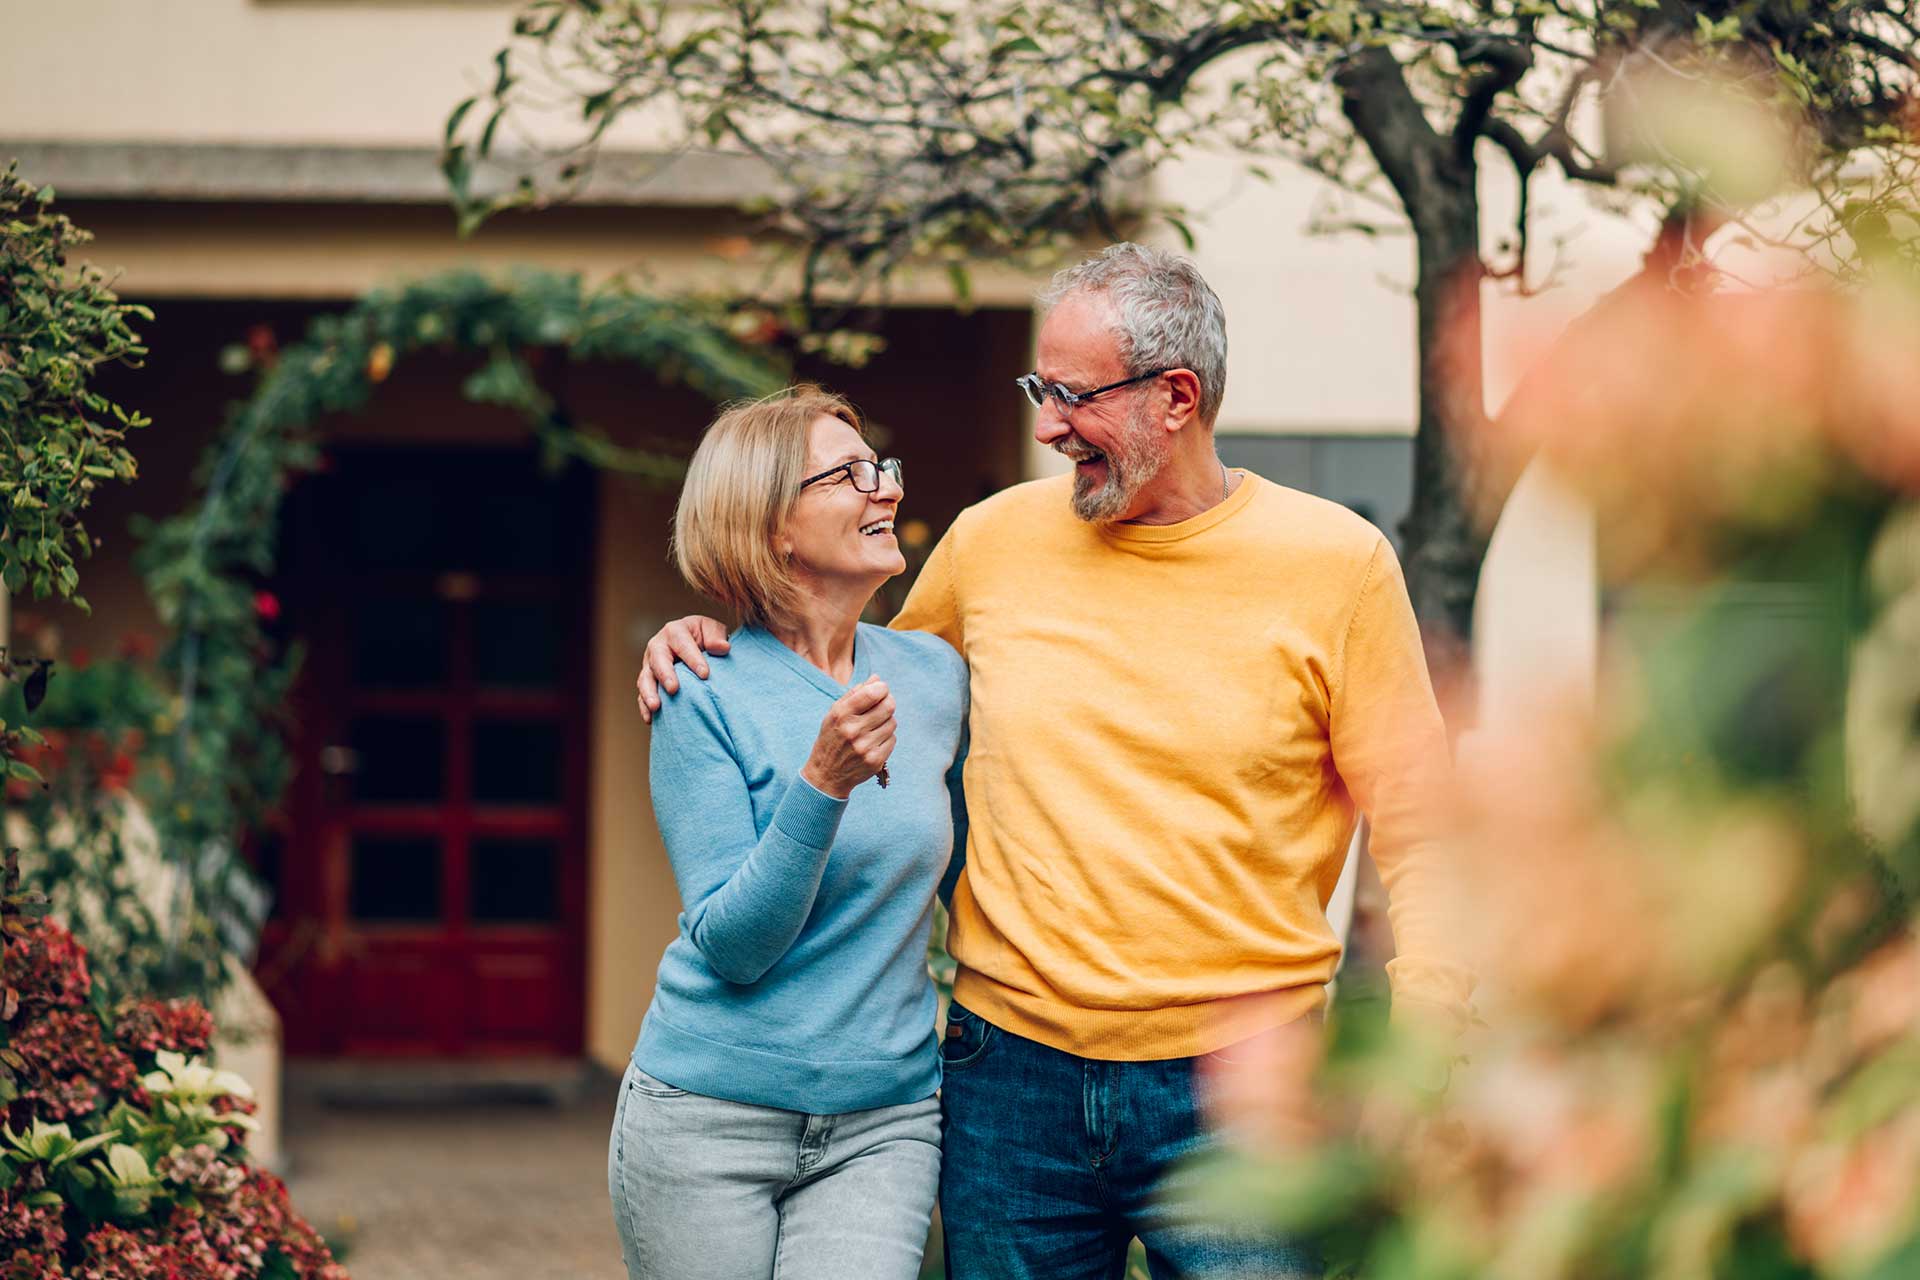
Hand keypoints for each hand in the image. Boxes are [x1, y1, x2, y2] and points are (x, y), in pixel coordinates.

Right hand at [636, 615, 730, 721]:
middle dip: (665, 675)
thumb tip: (723, 648)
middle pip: (658, 660)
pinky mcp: (647, 680)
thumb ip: (716, 637)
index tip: (704, 675)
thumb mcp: (712, 630)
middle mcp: (658, 646)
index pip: (683, 644)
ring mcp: (650, 664)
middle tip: (674, 689)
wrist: (696, 645)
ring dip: (649, 693)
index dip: (693, 659)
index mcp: (675, 631)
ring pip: (645, 678)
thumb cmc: (705, 637)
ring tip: (656, 707)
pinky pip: (642, 694)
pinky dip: (644, 706)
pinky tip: (650, 719)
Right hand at [800, 676, 895, 798]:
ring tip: (874, 726)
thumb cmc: (831, 739)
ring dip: (887, 721)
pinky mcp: (875, 760)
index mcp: (841, 715)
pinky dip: (887, 737)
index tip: (881, 689)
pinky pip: (893, 739)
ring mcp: (865, 747)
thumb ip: (855, 694)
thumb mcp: (834, 714)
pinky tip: (874, 741)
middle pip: (888, 706)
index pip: (872, 693)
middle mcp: (853, 731)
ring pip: (892, 723)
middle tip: (883, 704)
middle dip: (888, 702)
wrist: (826, 775)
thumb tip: (877, 679)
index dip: (882, 688)